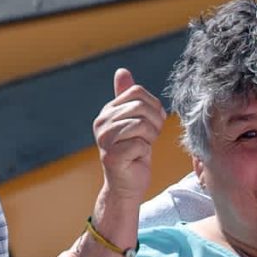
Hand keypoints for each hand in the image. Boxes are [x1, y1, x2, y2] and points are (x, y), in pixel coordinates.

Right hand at [91, 67, 165, 233]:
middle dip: (154, 122)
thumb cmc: (134, 153)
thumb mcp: (134, 121)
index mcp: (108, 111)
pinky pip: (141, 144)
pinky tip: (137, 158)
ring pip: (141, 125)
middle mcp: (102, 123)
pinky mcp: (112, 156)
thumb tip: (122, 71)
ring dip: (150, 137)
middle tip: (150, 137)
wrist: (127, 185)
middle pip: (140, 107)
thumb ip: (127, 98)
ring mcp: (104, 140)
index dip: (153, 106)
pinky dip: (145, 152)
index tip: (153, 122)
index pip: (137, 92)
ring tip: (143, 146)